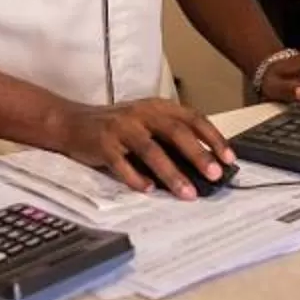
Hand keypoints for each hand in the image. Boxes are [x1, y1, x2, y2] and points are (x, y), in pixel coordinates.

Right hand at [55, 98, 234, 198]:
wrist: (71, 122)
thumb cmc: (116, 127)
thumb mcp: (146, 124)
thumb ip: (170, 138)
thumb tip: (203, 166)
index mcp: (158, 107)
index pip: (192, 118)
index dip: (213, 138)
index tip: (229, 158)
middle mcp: (142, 113)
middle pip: (175, 132)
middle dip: (198, 155)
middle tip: (214, 175)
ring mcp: (121, 128)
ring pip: (151, 150)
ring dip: (172, 173)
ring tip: (187, 193)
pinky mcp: (102, 144)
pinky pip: (121, 163)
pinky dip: (135, 178)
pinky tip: (148, 190)